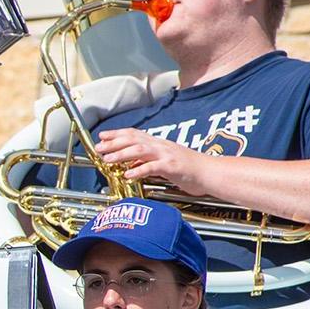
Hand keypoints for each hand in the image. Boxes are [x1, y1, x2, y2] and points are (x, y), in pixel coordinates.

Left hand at [95, 128, 213, 192]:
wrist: (211, 173)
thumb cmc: (189, 169)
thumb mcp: (164, 163)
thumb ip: (148, 161)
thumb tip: (131, 163)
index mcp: (158, 144)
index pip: (134, 134)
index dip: (117, 134)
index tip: (102, 136)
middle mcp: (161, 146)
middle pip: (133, 140)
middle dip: (114, 143)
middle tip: (98, 147)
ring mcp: (167, 155)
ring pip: (140, 150)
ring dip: (121, 154)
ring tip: (108, 160)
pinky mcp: (173, 167)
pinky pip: (153, 167)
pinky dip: (139, 170)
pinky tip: (128, 174)